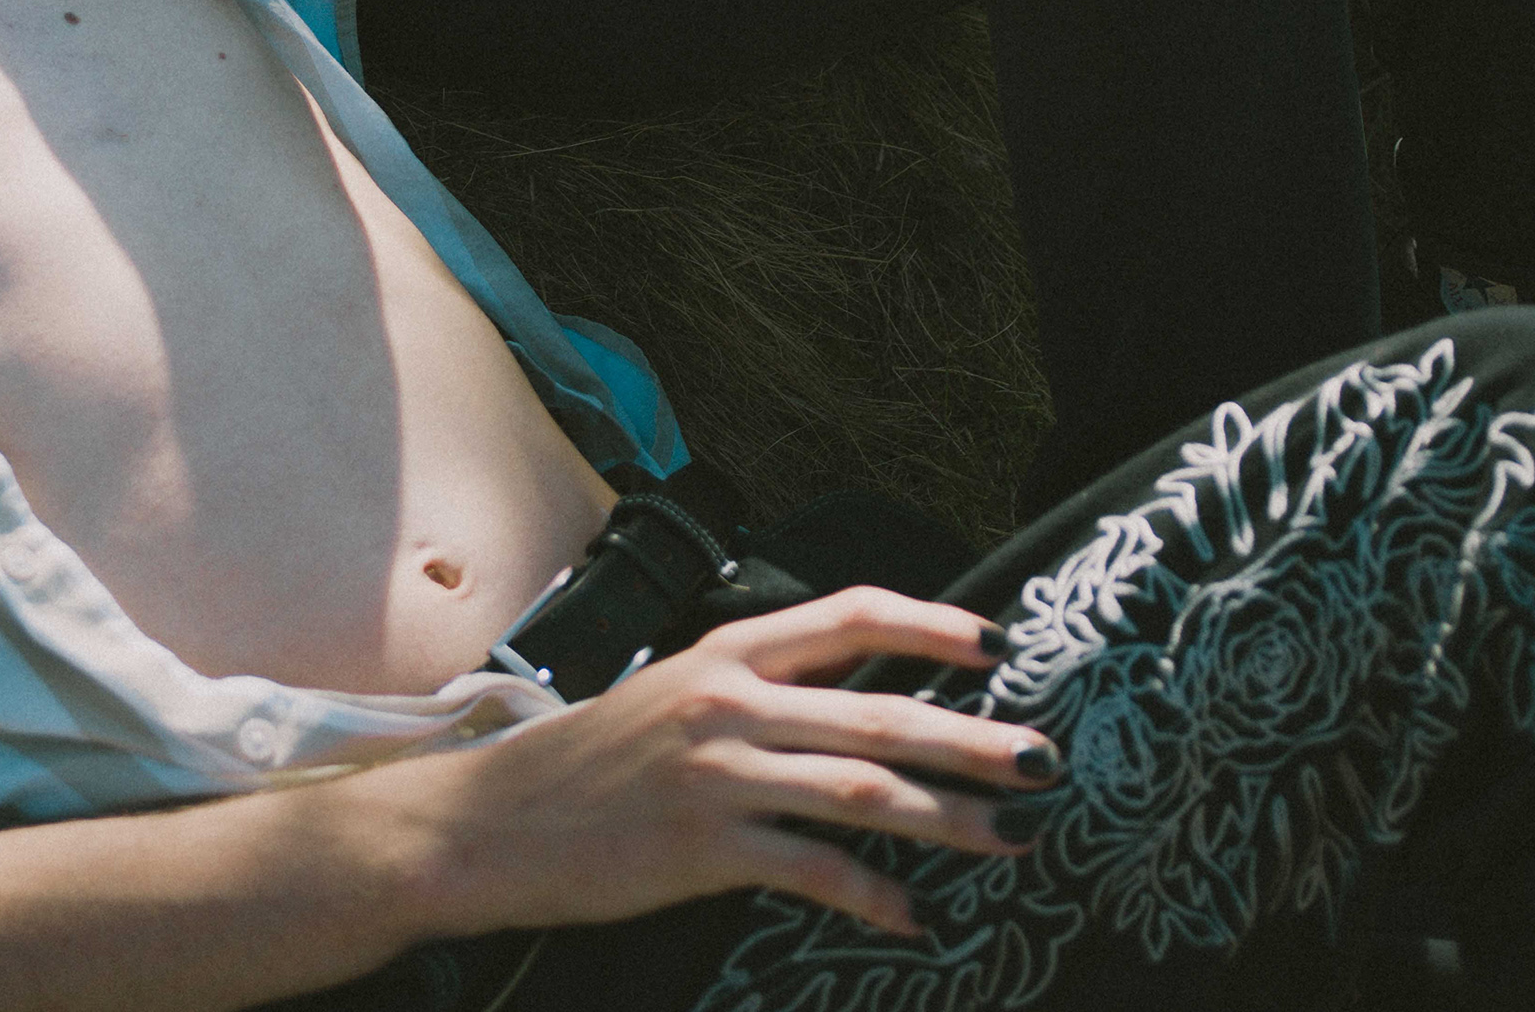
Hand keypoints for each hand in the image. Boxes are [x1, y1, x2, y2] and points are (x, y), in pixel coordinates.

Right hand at [387, 590, 1041, 942]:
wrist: (490, 823)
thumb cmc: (591, 763)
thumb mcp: (675, 693)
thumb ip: (759, 687)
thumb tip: (860, 696)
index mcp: (728, 650)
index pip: (850, 615)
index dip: (933, 626)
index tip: (998, 644)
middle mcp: (730, 700)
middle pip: (881, 712)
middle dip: (974, 739)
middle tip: (1044, 761)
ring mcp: (717, 773)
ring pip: (863, 789)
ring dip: (948, 819)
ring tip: (1009, 840)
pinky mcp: (703, 847)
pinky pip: (813, 870)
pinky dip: (874, 897)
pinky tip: (915, 920)